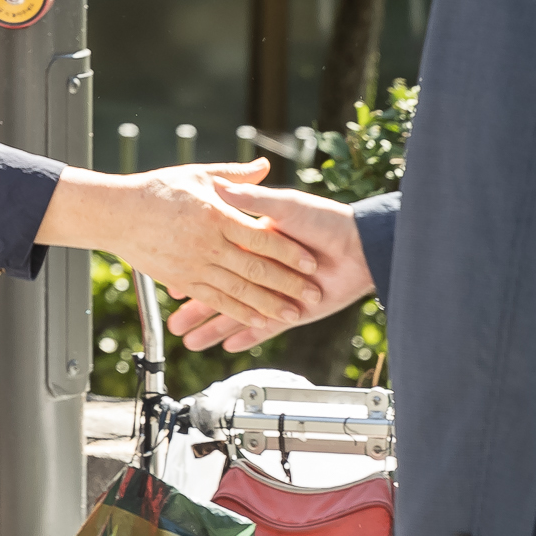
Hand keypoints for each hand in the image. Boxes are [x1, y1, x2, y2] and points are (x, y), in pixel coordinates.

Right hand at [37, 161, 321, 327]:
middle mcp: (207, 243)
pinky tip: (256, 323)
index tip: (307, 260)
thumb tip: (264, 166)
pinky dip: (237, 314)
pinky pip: (215, 301)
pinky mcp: (182, 281)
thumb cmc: (157, 189)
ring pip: (238, 291)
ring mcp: (194, 266)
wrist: (115, 212)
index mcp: (215, 214)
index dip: (286, 250)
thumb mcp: (199, 174)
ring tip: (293, 314)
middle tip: (312, 293)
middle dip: (286, 283)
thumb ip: (235, 175)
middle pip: (255, 268)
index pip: (260, 236)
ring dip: (268, 305)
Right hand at [167, 181, 374, 351]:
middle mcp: (261, 268)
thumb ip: (253, 200)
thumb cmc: (325, 219)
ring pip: (238, 313)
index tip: (172, 286)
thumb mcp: (284, 204)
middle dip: (196, 310)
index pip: (216, 260)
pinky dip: (247, 336)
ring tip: (190, 343)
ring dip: (214, 329)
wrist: (362, 244)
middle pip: (221, 292)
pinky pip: (265, 327)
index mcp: (254, 242)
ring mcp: (276, 292)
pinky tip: (227, 346)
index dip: (194, 271)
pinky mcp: (293, 310)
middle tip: (173, 325)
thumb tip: (222, 188)